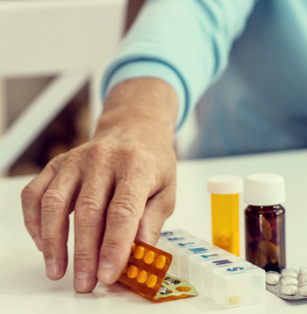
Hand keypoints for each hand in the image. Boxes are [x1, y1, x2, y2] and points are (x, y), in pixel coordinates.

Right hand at [20, 78, 177, 292]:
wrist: (136, 128)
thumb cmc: (152, 162)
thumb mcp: (166, 190)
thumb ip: (152, 223)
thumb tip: (138, 255)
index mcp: (137, 165)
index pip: (123, 211)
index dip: (114, 246)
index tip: (108, 274)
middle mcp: (105, 159)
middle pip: (88, 211)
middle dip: (85, 253)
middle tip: (85, 282)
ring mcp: (77, 159)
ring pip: (55, 204)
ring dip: (54, 243)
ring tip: (58, 270)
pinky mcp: (57, 163)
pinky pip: (35, 194)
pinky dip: (35, 222)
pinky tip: (44, 243)